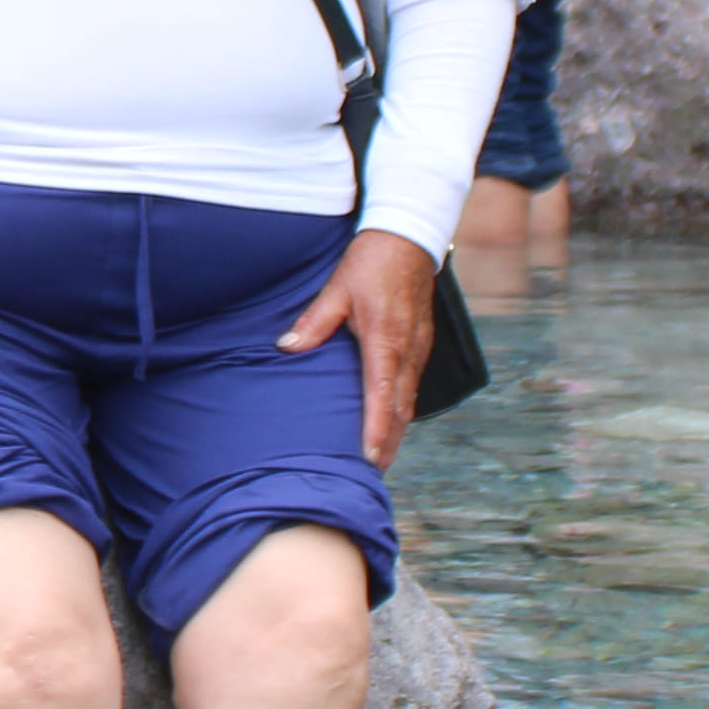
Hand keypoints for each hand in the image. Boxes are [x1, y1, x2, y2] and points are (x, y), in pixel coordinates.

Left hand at [277, 226, 442, 464]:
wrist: (410, 237)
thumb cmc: (372, 261)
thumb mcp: (337, 287)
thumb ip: (314, 322)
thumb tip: (286, 347)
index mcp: (386, 339)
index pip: (381, 395)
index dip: (376, 429)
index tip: (369, 456)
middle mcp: (408, 349)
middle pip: (400, 407)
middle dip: (388, 441)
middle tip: (373, 471)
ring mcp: (419, 347)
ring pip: (410, 399)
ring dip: (396, 428)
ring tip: (381, 456)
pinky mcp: (422, 343)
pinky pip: (412, 384)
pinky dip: (402, 407)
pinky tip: (391, 420)